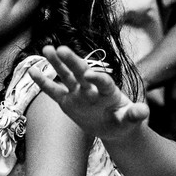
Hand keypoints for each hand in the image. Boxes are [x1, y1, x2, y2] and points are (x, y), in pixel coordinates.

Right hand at [30, 45, 148, 141]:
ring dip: (56, 64)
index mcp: (108, 90)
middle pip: (80, 72)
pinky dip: (43, 82)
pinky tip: (32, 71)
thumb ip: (135, 114)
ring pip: (66, 76)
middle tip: (61, 49)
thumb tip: (144, 112)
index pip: (102, 81)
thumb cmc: (123, 121)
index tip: (89, 75)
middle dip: (72, 61)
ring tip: (46, 49)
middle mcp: (91, 87)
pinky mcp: (67, 101)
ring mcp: (78, 93)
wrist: (113, 127)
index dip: (97, 77)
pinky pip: (53, 91)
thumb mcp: (131, 120)